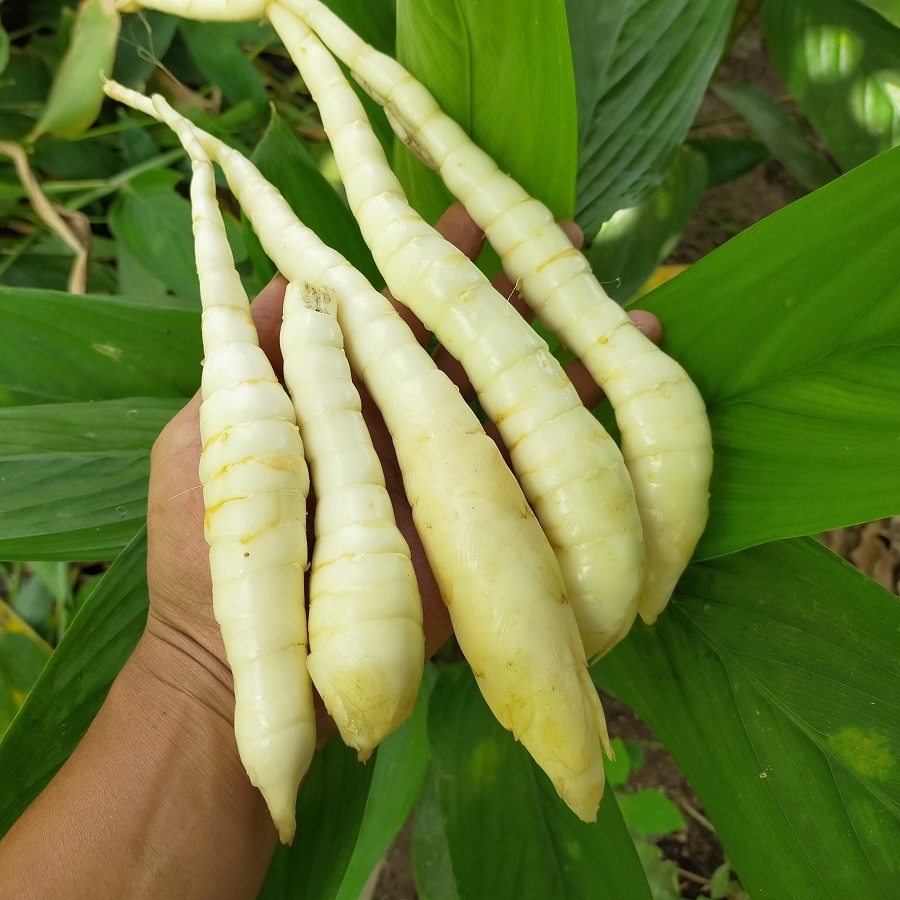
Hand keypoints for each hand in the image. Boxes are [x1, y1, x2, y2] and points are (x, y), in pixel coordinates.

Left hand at [143, 203, 662, 707]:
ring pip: (505, 377)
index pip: (395, 305)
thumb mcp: (212, 431)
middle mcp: (399, 416)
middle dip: (504, 276)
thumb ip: (253, 357)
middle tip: (558, 222)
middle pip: (461, 331)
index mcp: (341, 389)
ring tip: (594, 270)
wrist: (251, 661)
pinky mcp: (475, 509)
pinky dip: (578, 409)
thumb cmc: (213, 544)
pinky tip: (619, 360)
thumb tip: (287, 276)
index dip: (429, 255)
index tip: (467, 205)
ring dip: (549, 326)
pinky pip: (535, 452)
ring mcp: (442, 461)